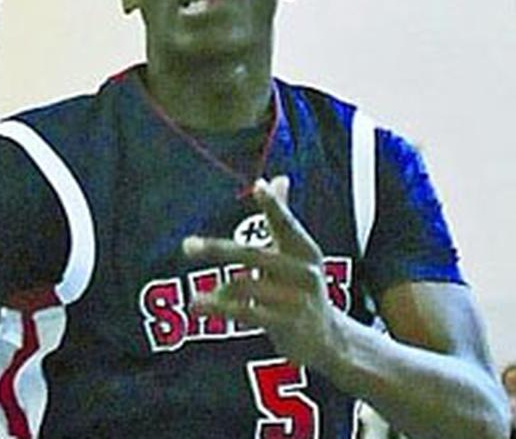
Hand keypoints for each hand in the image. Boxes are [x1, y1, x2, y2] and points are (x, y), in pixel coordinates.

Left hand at [183, 176, 345, 368]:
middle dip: (218, 249)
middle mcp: (303, 272)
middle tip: (187, 245)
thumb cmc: (301, 286)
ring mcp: (296, 299)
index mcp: (304, 249)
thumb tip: (276, 177)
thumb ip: (282, 216)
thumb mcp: (296, 252)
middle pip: (253, 255)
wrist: (329, 339)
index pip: (286, 223)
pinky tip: (197, 307)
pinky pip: (246, 313)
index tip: (259, 186)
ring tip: (194, 299)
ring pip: (244, 286)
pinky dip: (220, 309)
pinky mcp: (287, 324)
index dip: (273, 205)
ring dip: (217, 293)